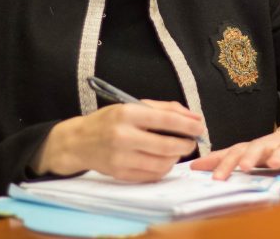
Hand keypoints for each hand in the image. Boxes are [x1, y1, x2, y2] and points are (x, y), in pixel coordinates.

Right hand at [31, 100, 204, 181]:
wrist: (79, 141)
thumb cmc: (110, 120)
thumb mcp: (134, 106)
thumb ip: (166, 109)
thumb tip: (194, 117)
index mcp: (127, 114)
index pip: (166, 120)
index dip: (188, 125)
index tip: (200, 126)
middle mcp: (123, 136)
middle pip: (167, 146)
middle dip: (186, 144)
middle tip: (192, 141)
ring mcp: (121, 158)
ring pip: (162, 163)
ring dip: (176, 157)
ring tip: (177, 149)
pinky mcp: (121, 173)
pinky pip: (152, 175)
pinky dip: (164, 168)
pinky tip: (164, 159)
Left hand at [189, 125, 279, 179]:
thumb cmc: (273, 149)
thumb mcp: (253, 157)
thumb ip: (233, 162)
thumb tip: (204, 171)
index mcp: (247, 150)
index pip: (226, 153)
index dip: (211, 160)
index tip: (194, 167)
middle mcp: (257, 147)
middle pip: (239, 151)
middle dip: (227, 163)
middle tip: (217, 177)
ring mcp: (274, 146)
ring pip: (259, 149)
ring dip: (251, 157)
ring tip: (244, 167)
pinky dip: (279, 157)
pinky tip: (274, 163)